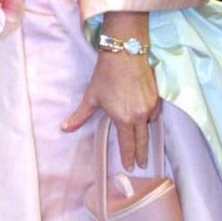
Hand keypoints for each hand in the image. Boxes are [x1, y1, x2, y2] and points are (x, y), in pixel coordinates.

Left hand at [61, 51, 159, 169]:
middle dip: (142, 155)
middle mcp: (139, 116)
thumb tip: (64, 128)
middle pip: (142, 141)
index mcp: (123, 119)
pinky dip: (151, 119)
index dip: (128, 157)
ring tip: (144, 144)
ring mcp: (150, 107)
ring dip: (146, 135)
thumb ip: (80, 116)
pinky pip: (155, 114)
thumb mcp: (91, 97)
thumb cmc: (106, 76)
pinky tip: (147, 120)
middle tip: (143, 165)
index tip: (130, 166)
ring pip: (149, 126)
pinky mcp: (156, 97)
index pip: (127, 144)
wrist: (125, 54)